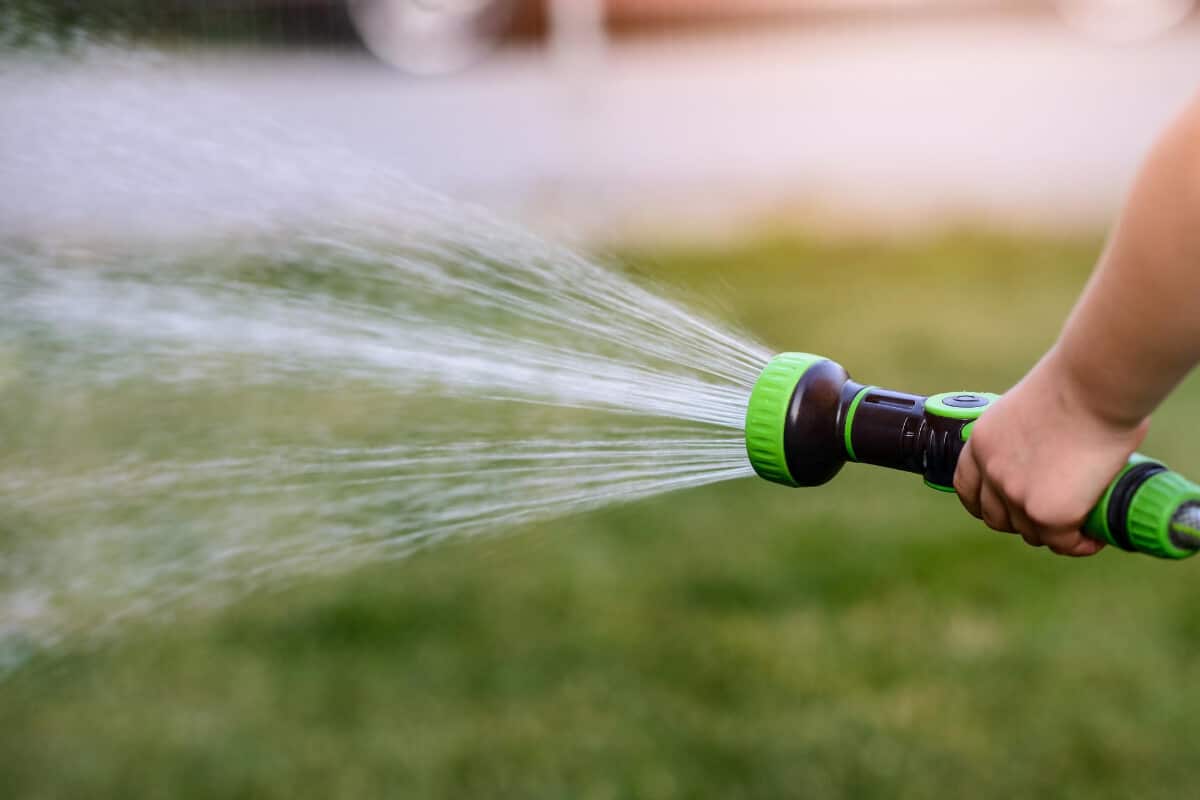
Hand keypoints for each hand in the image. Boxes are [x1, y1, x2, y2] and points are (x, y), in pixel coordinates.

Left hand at [953, 349, 1148, 555]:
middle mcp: (991, 471)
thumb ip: (1027, 438)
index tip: (1005, 506)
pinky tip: (1095, 537)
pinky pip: (1064, 542)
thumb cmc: (1078, 386)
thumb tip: (1052, 455)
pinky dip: (1081, 544)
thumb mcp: (1030, 410)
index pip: (967, 487)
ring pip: (1031, 533)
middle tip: (1051, 515)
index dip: (985, 503)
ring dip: (1053, 533)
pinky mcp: (1048, 513)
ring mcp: (1016, 495)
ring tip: (1078, 525)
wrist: (1094, 387)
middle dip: (1021, 521)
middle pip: (996, 517)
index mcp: (981, 443)